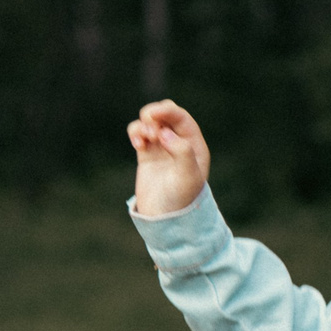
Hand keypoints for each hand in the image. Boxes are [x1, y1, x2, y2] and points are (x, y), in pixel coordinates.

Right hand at [128, 100, 211, 218]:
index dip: (167, 111)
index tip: (154, 114)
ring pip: (150, 121)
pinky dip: (136, 133)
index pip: (181, 118)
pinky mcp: (146, 154)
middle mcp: (179, 142)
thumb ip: (183, 152)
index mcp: (194, 145)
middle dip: (154, 115)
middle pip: (165, 114)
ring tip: (143, 142)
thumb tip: (166, 133)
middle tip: (150, 132)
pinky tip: (138, 144)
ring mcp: (162, 147)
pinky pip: (140, 133)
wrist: (164, 219)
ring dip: (144, 125)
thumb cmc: (182, 200)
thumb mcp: (188, 177)